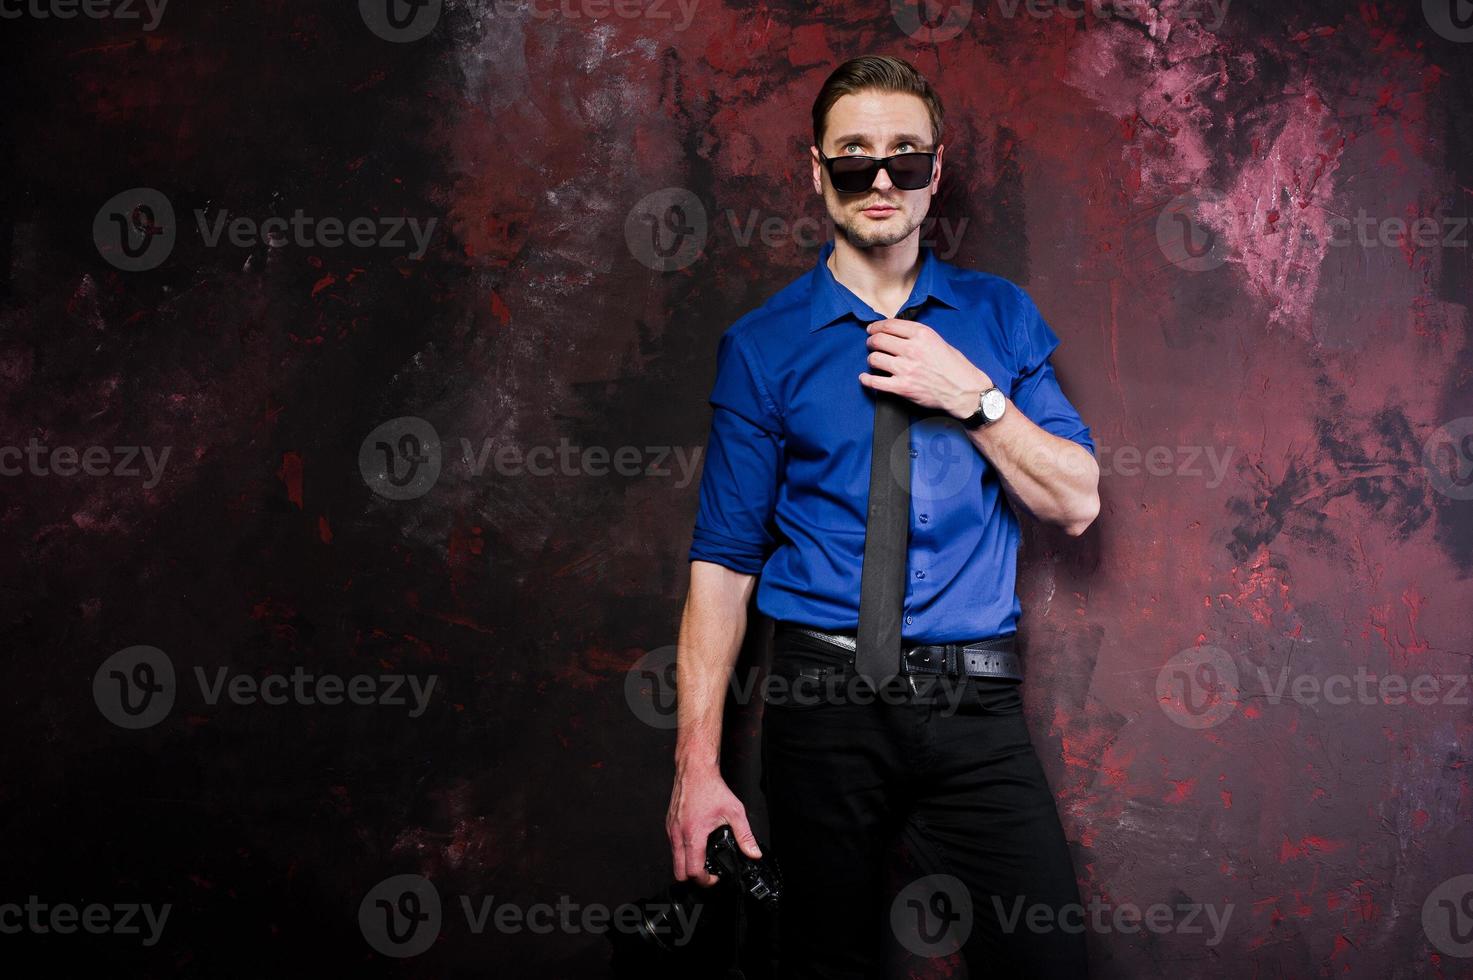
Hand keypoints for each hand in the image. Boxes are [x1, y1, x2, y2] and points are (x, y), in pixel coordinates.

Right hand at [666, 760, 762, 886]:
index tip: (714, 877)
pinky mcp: (670, 824)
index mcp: (693, 834)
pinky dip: (683, 850)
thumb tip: (753, 852)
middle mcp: (678, 834)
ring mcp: (671, 829)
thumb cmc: (710, 787)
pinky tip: (696, 842)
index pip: (693, 871)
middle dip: (693, 876)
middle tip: (708, 872)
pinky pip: (673, 845)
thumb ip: (745, 835)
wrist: (695, 770)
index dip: (704, 880)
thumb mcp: (734, 812)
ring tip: (703, 857)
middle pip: (678, 872)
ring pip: (674, 858)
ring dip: (687, 863)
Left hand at [860, 316, 992, 418]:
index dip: (876, 326)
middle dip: (871, 341)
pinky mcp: (903, 387)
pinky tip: (865, 377)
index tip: (872, 329)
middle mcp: (912, 349)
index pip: (889, 325)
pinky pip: (875, 382)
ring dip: (871, 359)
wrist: (964, 391)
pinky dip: (866, 379)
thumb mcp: (939, 341)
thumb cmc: (954, 367)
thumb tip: (895, 332)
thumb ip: (917, 335)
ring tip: (874, 361)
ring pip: (874, 358)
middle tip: (871, 345)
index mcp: (922, 334)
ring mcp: (906, 369)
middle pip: (878, 340)